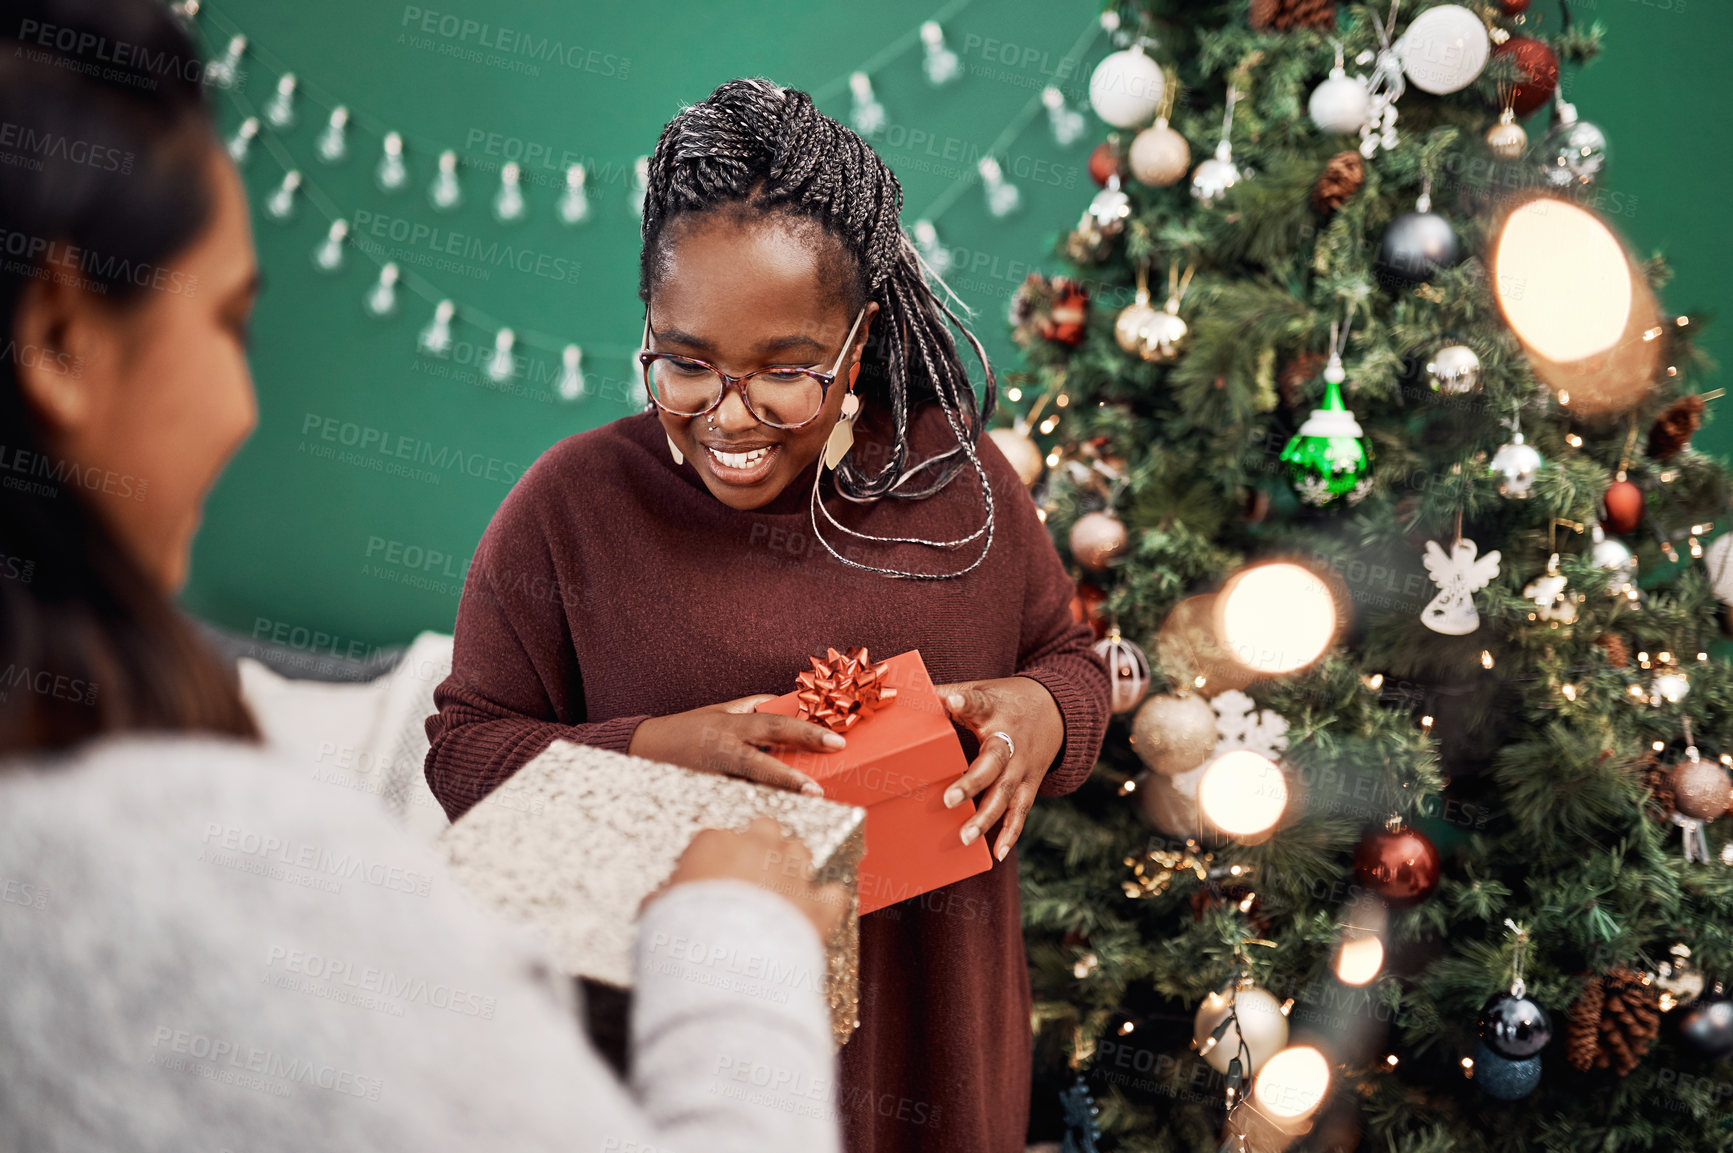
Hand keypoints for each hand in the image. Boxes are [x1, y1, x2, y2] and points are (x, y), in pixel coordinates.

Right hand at [627, 693, 847, 796]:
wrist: (642, 748)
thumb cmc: (687, 728)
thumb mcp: (720, 711)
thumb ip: (752, 708)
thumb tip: (786, 702)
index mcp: (732, 726)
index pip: (775, 726)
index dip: (806, 732)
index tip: (836, 741)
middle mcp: (722, 749)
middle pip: (761, 762)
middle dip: (791, 776)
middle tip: (819, 788)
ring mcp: (711, 775)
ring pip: (745, 789)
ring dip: (773, 798)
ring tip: (800, 807)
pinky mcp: (701, 794)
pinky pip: (731, 804)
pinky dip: (751, 811)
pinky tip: (771, 822)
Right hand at [651, 816, 849, 940]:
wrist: (724, 965)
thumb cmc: (684, 935)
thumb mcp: (658, 913)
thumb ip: (661, 899)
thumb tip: (653, 902)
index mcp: (715, 843)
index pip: (717, 836)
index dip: (717, 856)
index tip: (713, 875)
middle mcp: (758, 848)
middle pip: (766, 827)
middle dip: (762, 844)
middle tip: (753, 870)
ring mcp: (791, 873)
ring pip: (801, 851)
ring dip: (794, 866)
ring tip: (784, 887)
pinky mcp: (817, 904)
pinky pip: (832, 894)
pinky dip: (826, 902)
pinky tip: (818, 909)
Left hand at [932, 676, 1063, 861]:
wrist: (1057, 709)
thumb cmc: (1007, 701)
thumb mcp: (983, 690)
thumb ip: (951, 695)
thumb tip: (914, 694)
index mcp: (995, 711)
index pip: (980, 704)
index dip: (966, 703)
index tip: (952, 701)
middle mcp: (1011, 741)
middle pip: (994, 763)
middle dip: (973, 782)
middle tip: (948, 800)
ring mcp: (1023, 766)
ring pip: (1007, 794)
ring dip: (987, 817)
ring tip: (965, 836)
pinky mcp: (1030, 783)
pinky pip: (1021, 811)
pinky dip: (1011, 833)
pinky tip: (997, 853)